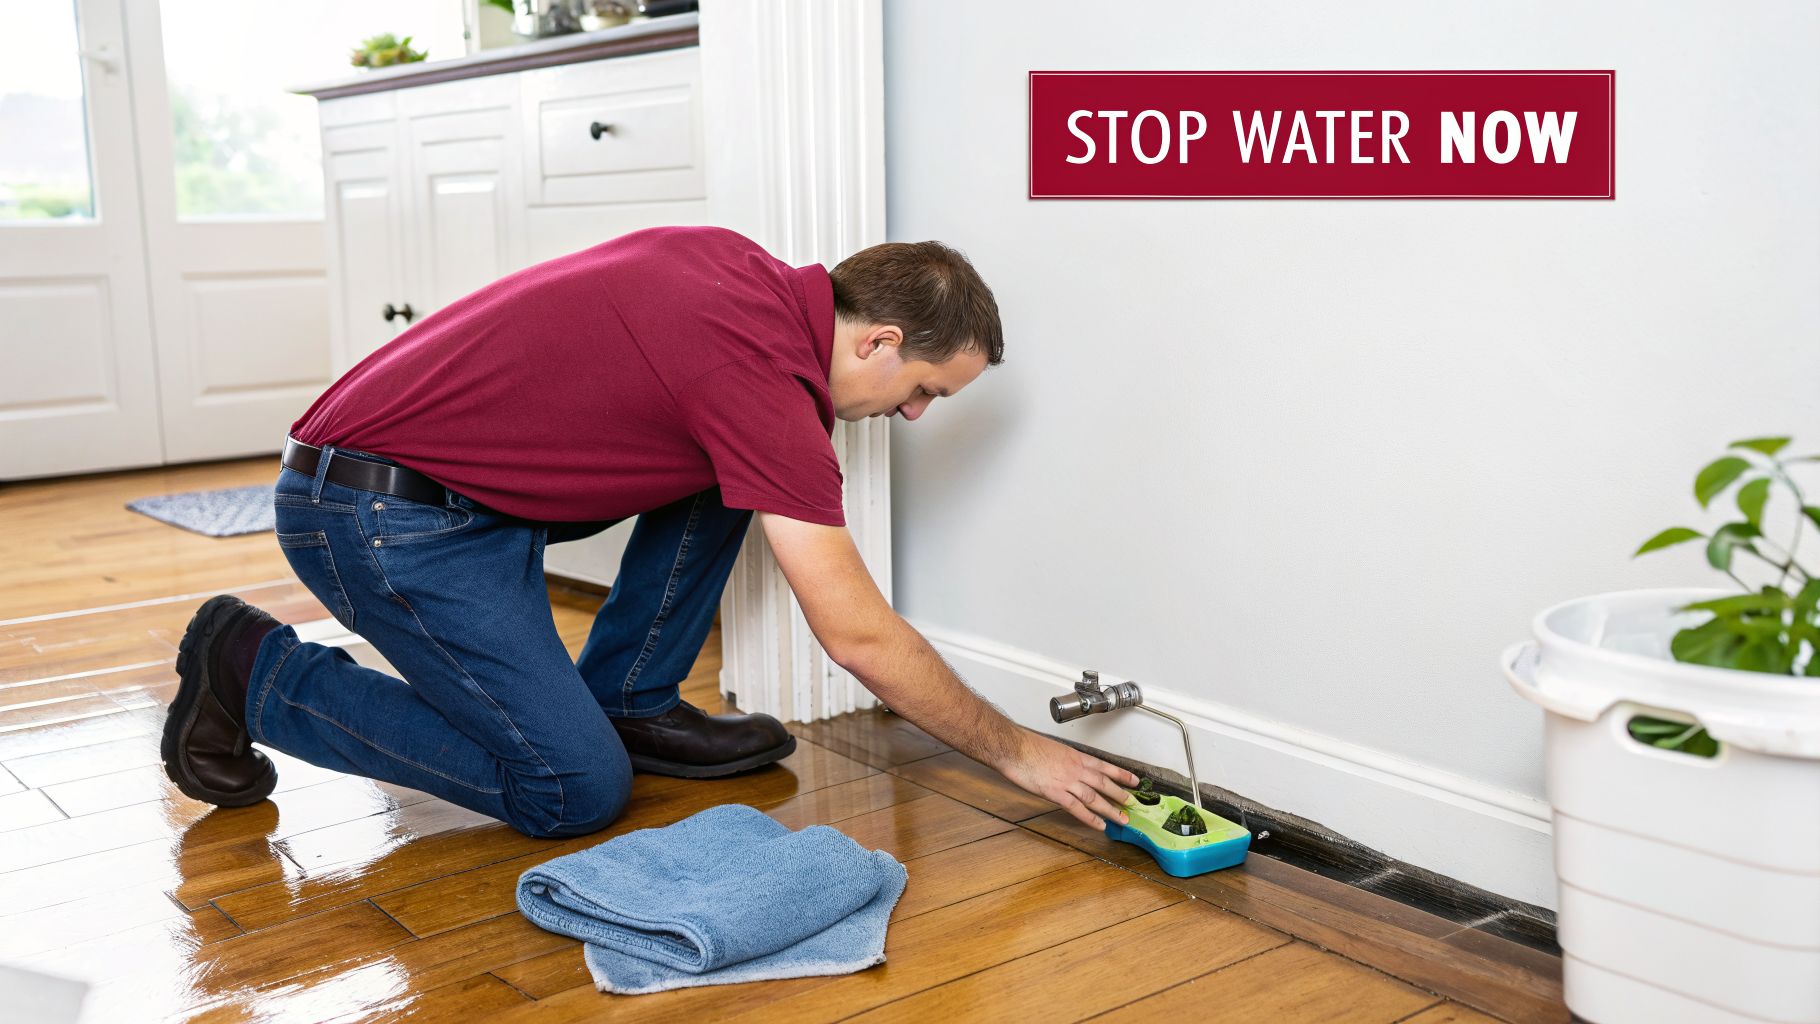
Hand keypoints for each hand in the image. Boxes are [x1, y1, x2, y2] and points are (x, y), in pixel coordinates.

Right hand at [998, 731, 1141, 830]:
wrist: (1013, 748)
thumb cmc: (1028, 746)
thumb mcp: (1054, 749)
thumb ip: (1065, 760)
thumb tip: (1069, 767)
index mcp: (1076, 756)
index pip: (1105, 766)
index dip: (1121, 774)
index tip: (1134, 781)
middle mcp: (1076, 768)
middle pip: (1104, 783)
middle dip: (1120, 795)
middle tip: (1133, 804)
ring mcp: (1067, 781)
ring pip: (1094, 798)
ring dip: (1110, 810)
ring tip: (1122, 819)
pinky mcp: (1055, 793)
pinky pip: (1077, 808)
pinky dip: (1090, 818)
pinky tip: (1099, 825)